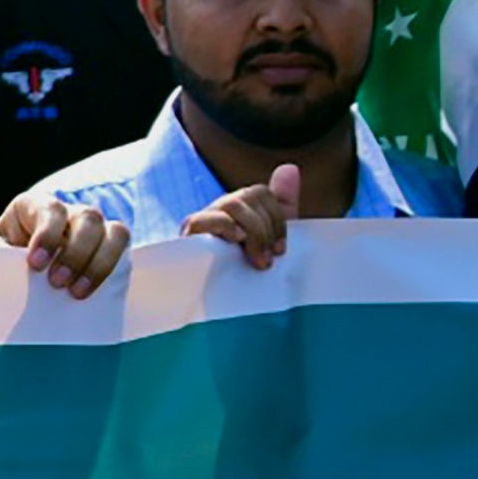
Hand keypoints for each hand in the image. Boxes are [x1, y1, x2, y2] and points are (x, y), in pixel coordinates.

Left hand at [0, 193, 130, 297]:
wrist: (18, 282)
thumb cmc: (1, 261)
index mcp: (36, 207)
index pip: (51, 209)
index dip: (48, 234)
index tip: (35, 265)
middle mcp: (69, 213)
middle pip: (88, 218)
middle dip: (76, 253)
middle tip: (57, 283)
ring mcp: (92, 230)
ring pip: (114, 231)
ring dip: (99, 263)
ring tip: (77, 293)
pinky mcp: (107, 249)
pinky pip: (122, 250)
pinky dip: (112, 269)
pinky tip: (95, 291)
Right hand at [181, 162, 300, 268]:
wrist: (222, 311)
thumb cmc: (247, 276)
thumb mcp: (271, 242)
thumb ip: (283, 207)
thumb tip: (290, 168)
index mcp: (240, 212)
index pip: (261, 193)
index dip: (277, 218)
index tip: (282, 250)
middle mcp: (220, 212)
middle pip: (247, 196)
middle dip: (266, 228)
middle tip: (270, 260)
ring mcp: (203, 223)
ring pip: (231, 204)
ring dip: (252, 231)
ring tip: (257, 261)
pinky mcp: (188, 239)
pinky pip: (202, 221)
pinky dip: (224, 227)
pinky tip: (235, 242)